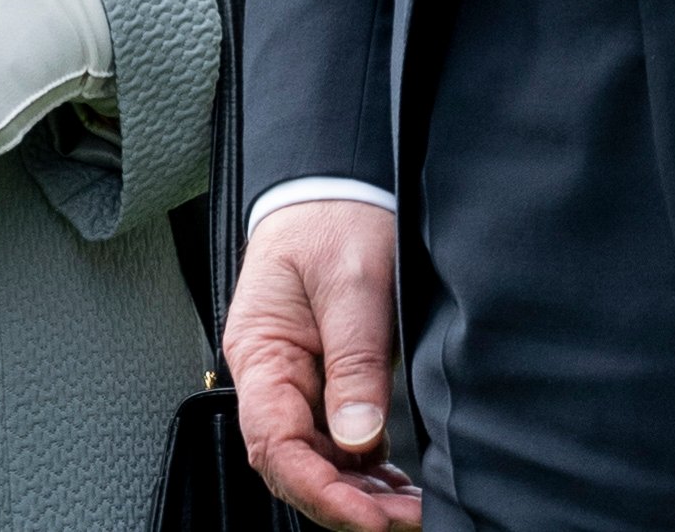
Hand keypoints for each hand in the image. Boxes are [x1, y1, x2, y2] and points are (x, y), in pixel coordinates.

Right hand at [225, 200, 421, 530]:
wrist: (339, 177)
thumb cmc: (333, 213)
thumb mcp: (352, 281)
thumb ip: (355, 360)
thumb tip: (359, 439)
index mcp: (260, 350)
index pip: (276, 445)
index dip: (320, 491)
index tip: (370, 516)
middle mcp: (273, 374)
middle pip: (296, 464)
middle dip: (348, 503)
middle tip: (408, 519)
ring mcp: (300, 379)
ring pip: (321, 459)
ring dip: (363, 492)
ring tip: (414, 508)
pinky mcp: (327, 377)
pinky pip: (340, 439)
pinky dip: (369, 469)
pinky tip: (401, 484)